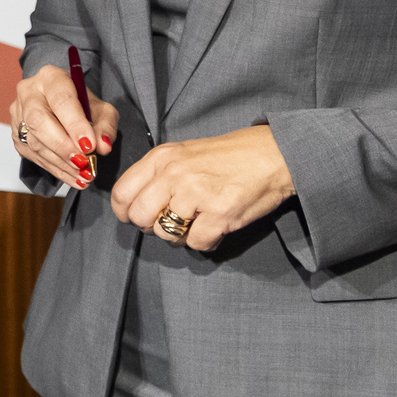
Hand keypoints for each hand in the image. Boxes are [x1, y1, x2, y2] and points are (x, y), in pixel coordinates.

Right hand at [11, 62, 119, 187]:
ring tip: (84, 175)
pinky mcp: (16, 136)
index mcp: (50, 78)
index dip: (75, 124)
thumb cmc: (82, 105)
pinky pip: (33, 156)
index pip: (61, 100)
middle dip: (63, 146)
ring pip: (35, 142)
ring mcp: (18, 115)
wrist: (62, 106)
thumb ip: (105, 125)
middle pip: (38, 120)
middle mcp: (28, 93)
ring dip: (61, 163)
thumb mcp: (101, 109)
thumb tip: (102, 147)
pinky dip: (56, 170)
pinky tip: (74, 178)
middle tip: (83, 163)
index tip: (90, 146)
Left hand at [108, 124, 294, 251]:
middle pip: (139, 218)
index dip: (126, 212)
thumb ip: (157, 175)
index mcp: (162, 158)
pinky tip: (215, 227)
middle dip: (152, 226)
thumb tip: (135, 205)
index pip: (122, 194)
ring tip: (198, 221)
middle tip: (171, 221)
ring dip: (181, 235)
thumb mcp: (183, 153)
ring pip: (166, 234)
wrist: (274, 154)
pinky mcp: (220, 214)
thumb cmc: (229, 155)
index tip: (137, 217)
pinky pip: (196, 243)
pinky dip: (206, 241)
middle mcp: (174, 174)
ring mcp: (197, 194)